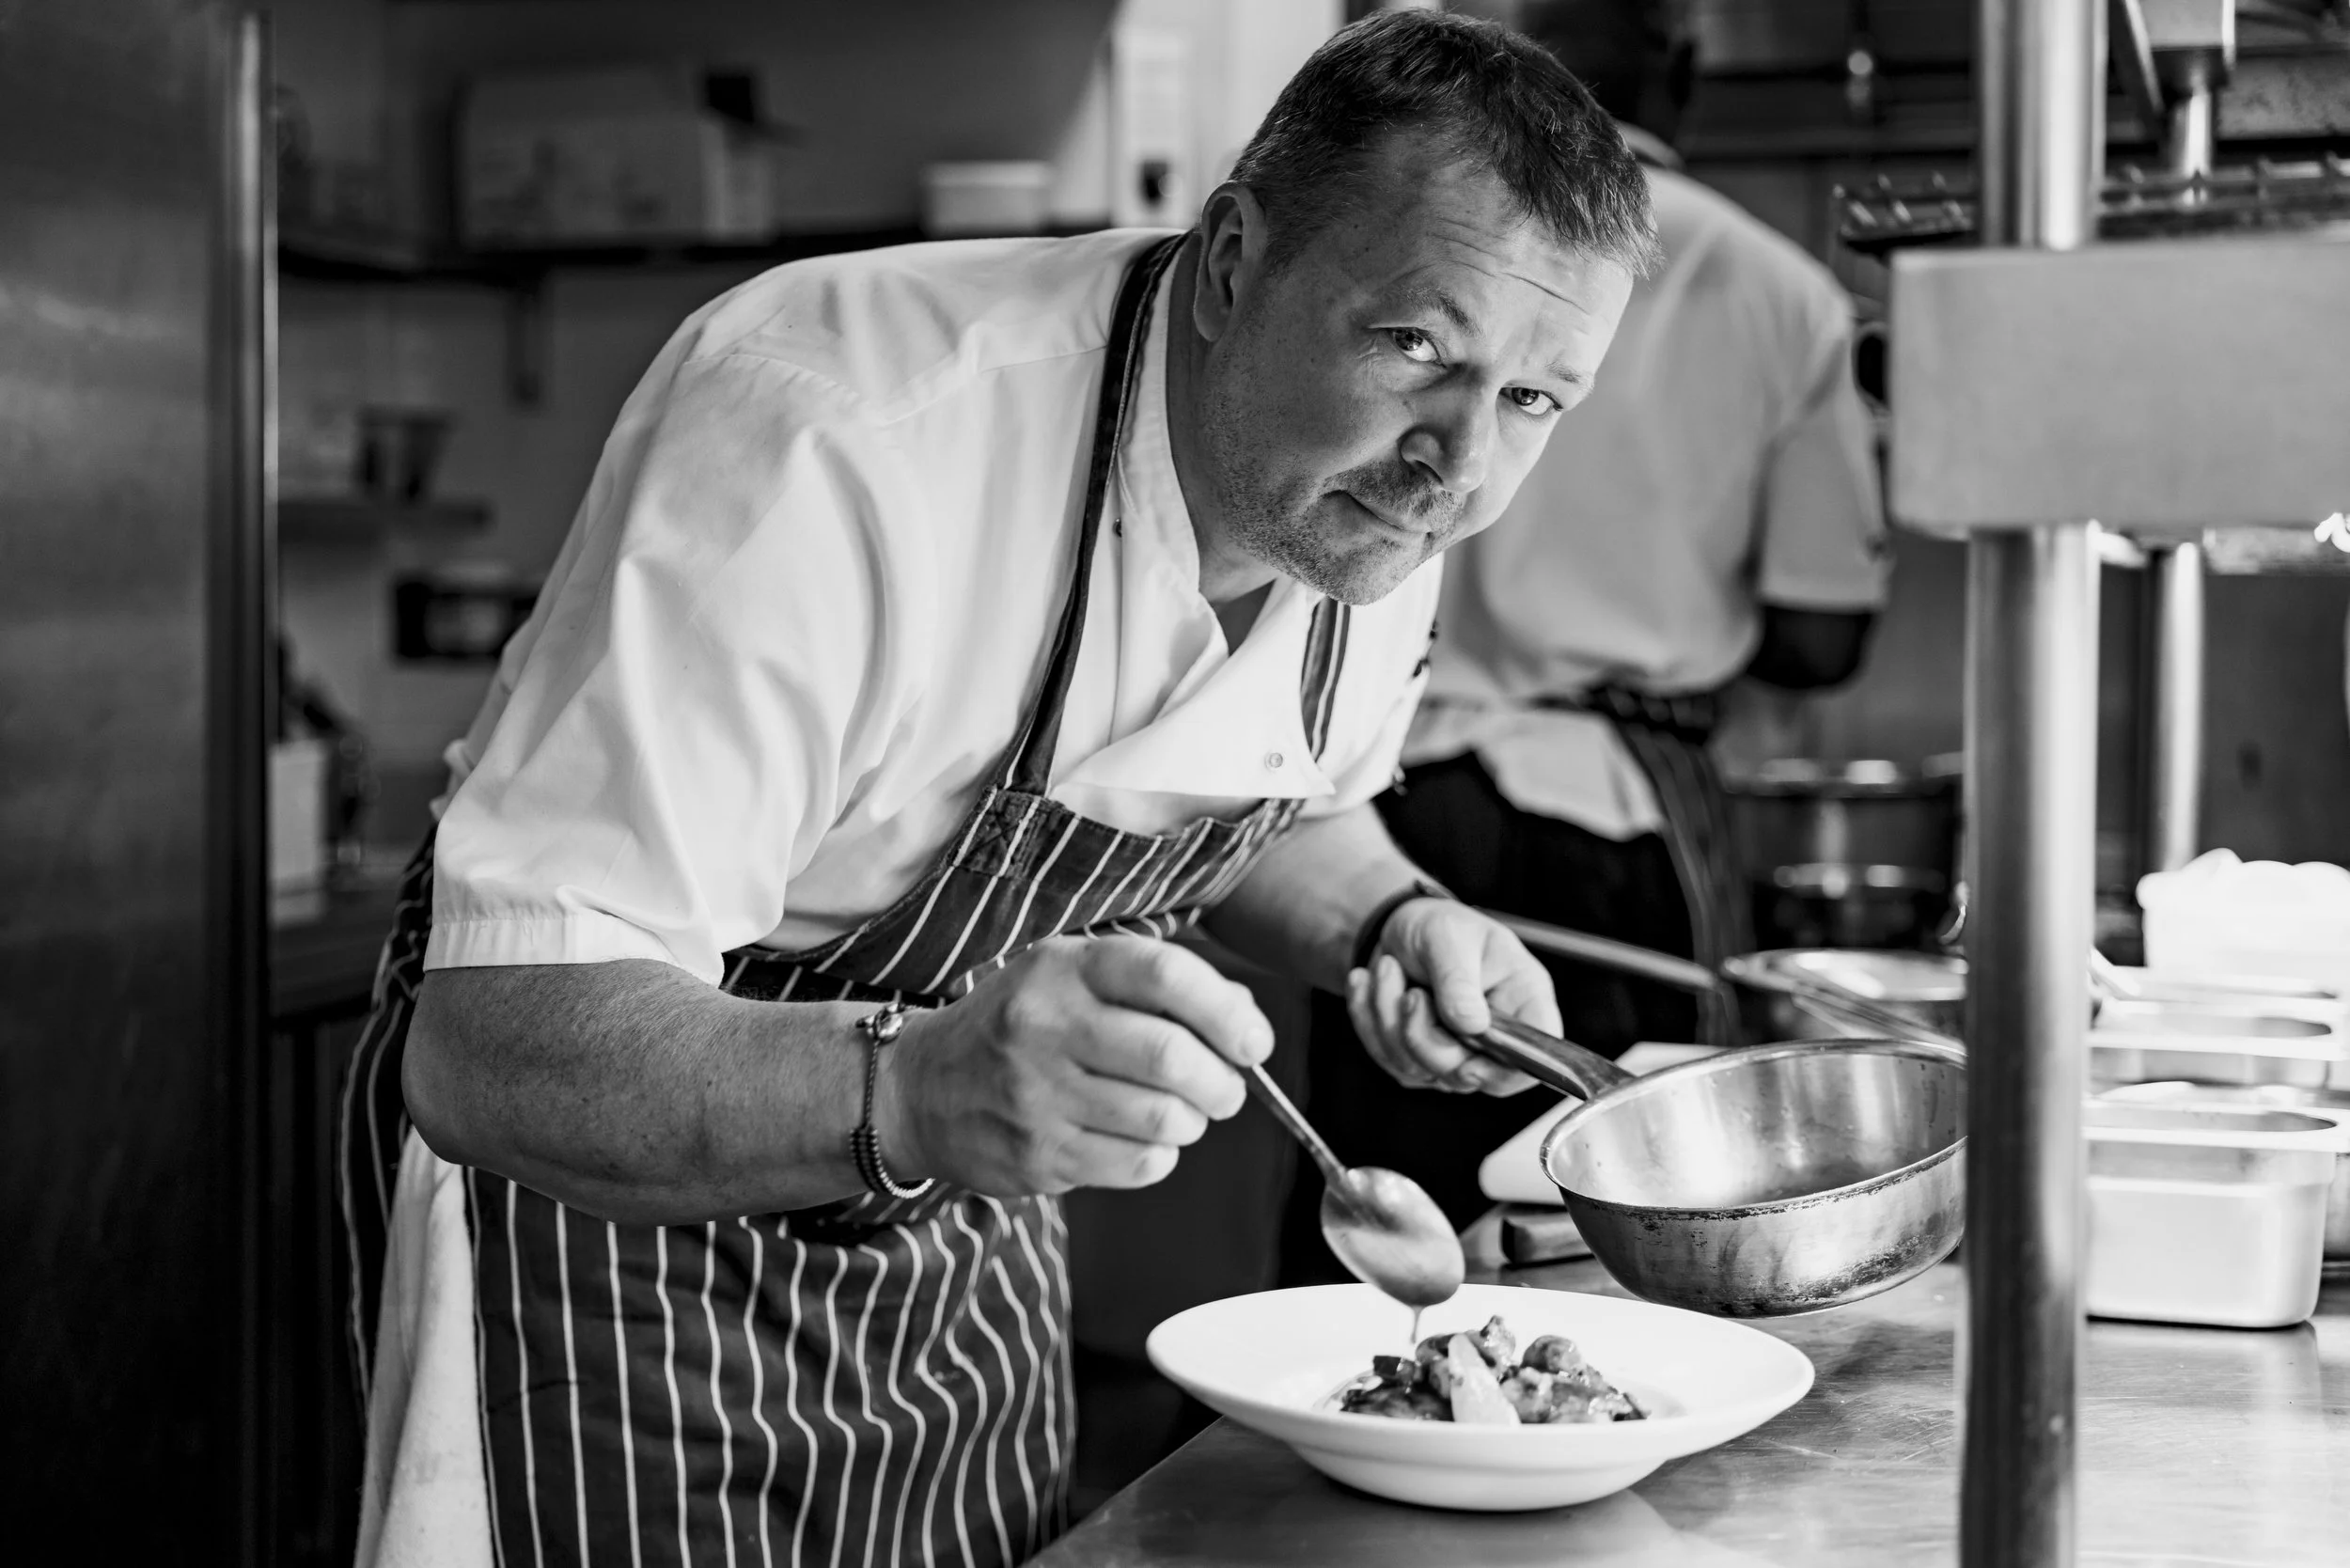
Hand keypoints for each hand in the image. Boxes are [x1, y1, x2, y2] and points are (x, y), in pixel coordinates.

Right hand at [875, 935, 1272, 1196]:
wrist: (921, 1088)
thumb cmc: (1019, 1024)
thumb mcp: (1072, 977)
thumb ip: (1157, 985)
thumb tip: (1245, 1018)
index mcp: (1062, 968)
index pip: (1165, 976)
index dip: (1227, 1013)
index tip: (1255, 1042)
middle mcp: (1045, 1026)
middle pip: (1170, 1057)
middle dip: (1223, 1082)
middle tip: (1228, 1091)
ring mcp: (1036, 1096)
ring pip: (1162, 1119)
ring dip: (1192, 1122)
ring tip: (1182, 1114)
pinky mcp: (1036, 1156)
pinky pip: (1138, 1165)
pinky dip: (1159, 1156)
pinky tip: (1140, 1140)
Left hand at [1345, 899, 1560, 1094]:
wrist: (1395, 927)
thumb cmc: (1436, 925)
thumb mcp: (1448, 936)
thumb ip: (1459, 980)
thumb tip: (1472, 1025)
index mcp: (1523, 1000)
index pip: (1535, 1059)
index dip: (1504, 1074)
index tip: (1465, 1062)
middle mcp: (1495, 1035)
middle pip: (1466, 1074)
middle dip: (1423, 1035)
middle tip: (1409, 992)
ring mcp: (1456, 1051)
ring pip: (1420, 1069)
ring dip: (1389, 1018)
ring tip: (1387, 969)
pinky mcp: (1417, 1056)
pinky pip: (1388, 1058)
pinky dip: (1369, 1019)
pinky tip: (1369, 984)